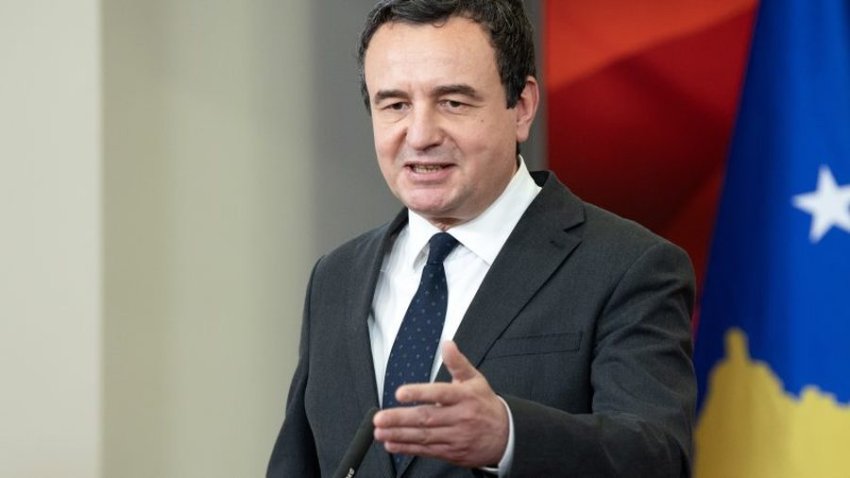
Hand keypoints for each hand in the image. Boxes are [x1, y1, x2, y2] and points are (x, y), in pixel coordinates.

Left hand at [373, 340, 508, 467]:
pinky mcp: (451, 452)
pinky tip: (392, 444)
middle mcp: (459, 417)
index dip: (420, 393)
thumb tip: (447, 344)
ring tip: (380, 432)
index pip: (440, 393)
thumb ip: (457, 362)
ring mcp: (455, 436)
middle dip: (400, 419)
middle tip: (380, 418)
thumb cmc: (485, 405)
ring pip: (424, 436)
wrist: (505, 436)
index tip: (401, 393)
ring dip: (399, 435)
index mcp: (464, 397)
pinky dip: (408, 448)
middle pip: (427, 418)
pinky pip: (427, 450)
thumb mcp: (475, 379)